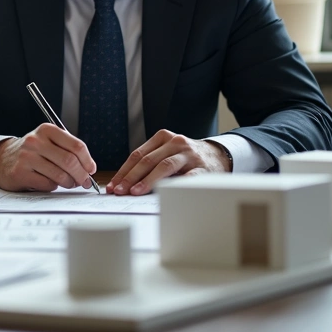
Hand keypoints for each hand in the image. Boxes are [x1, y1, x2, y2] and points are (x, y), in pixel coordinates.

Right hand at [0, 123, 96, 191]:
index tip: (91, 169)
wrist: (2, 159)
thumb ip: (67, 150)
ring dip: (69, 183)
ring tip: (69, 183)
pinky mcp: (21, 173)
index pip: (76, 146)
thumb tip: (88, 168)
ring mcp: (27, 157)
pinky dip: (53, 186)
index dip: (88, 161)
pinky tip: (50, 182)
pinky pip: (47, 184)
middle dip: (81, 175)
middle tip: (84, 182)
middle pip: (70, 161)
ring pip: (60, 175)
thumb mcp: (48, 142)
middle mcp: (36, 141)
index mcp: (47, 130)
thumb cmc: (31, 152)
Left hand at [106, 130, 231, 195]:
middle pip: (147, 160)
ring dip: (147, 180)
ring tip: (135, 192)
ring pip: (164, 166)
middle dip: (130, 177)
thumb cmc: (186, 158)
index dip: (123, 171)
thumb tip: (124, 184)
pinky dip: (173, 185)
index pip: (137, 155)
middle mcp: (175, 142)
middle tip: (119, 191)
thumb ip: (149, 163)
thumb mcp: (167, 153)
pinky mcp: (202, 168)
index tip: (113, 185)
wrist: (218, 156)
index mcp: (163, 137)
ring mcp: (189, 155)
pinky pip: (185, 177)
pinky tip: (162, 194)